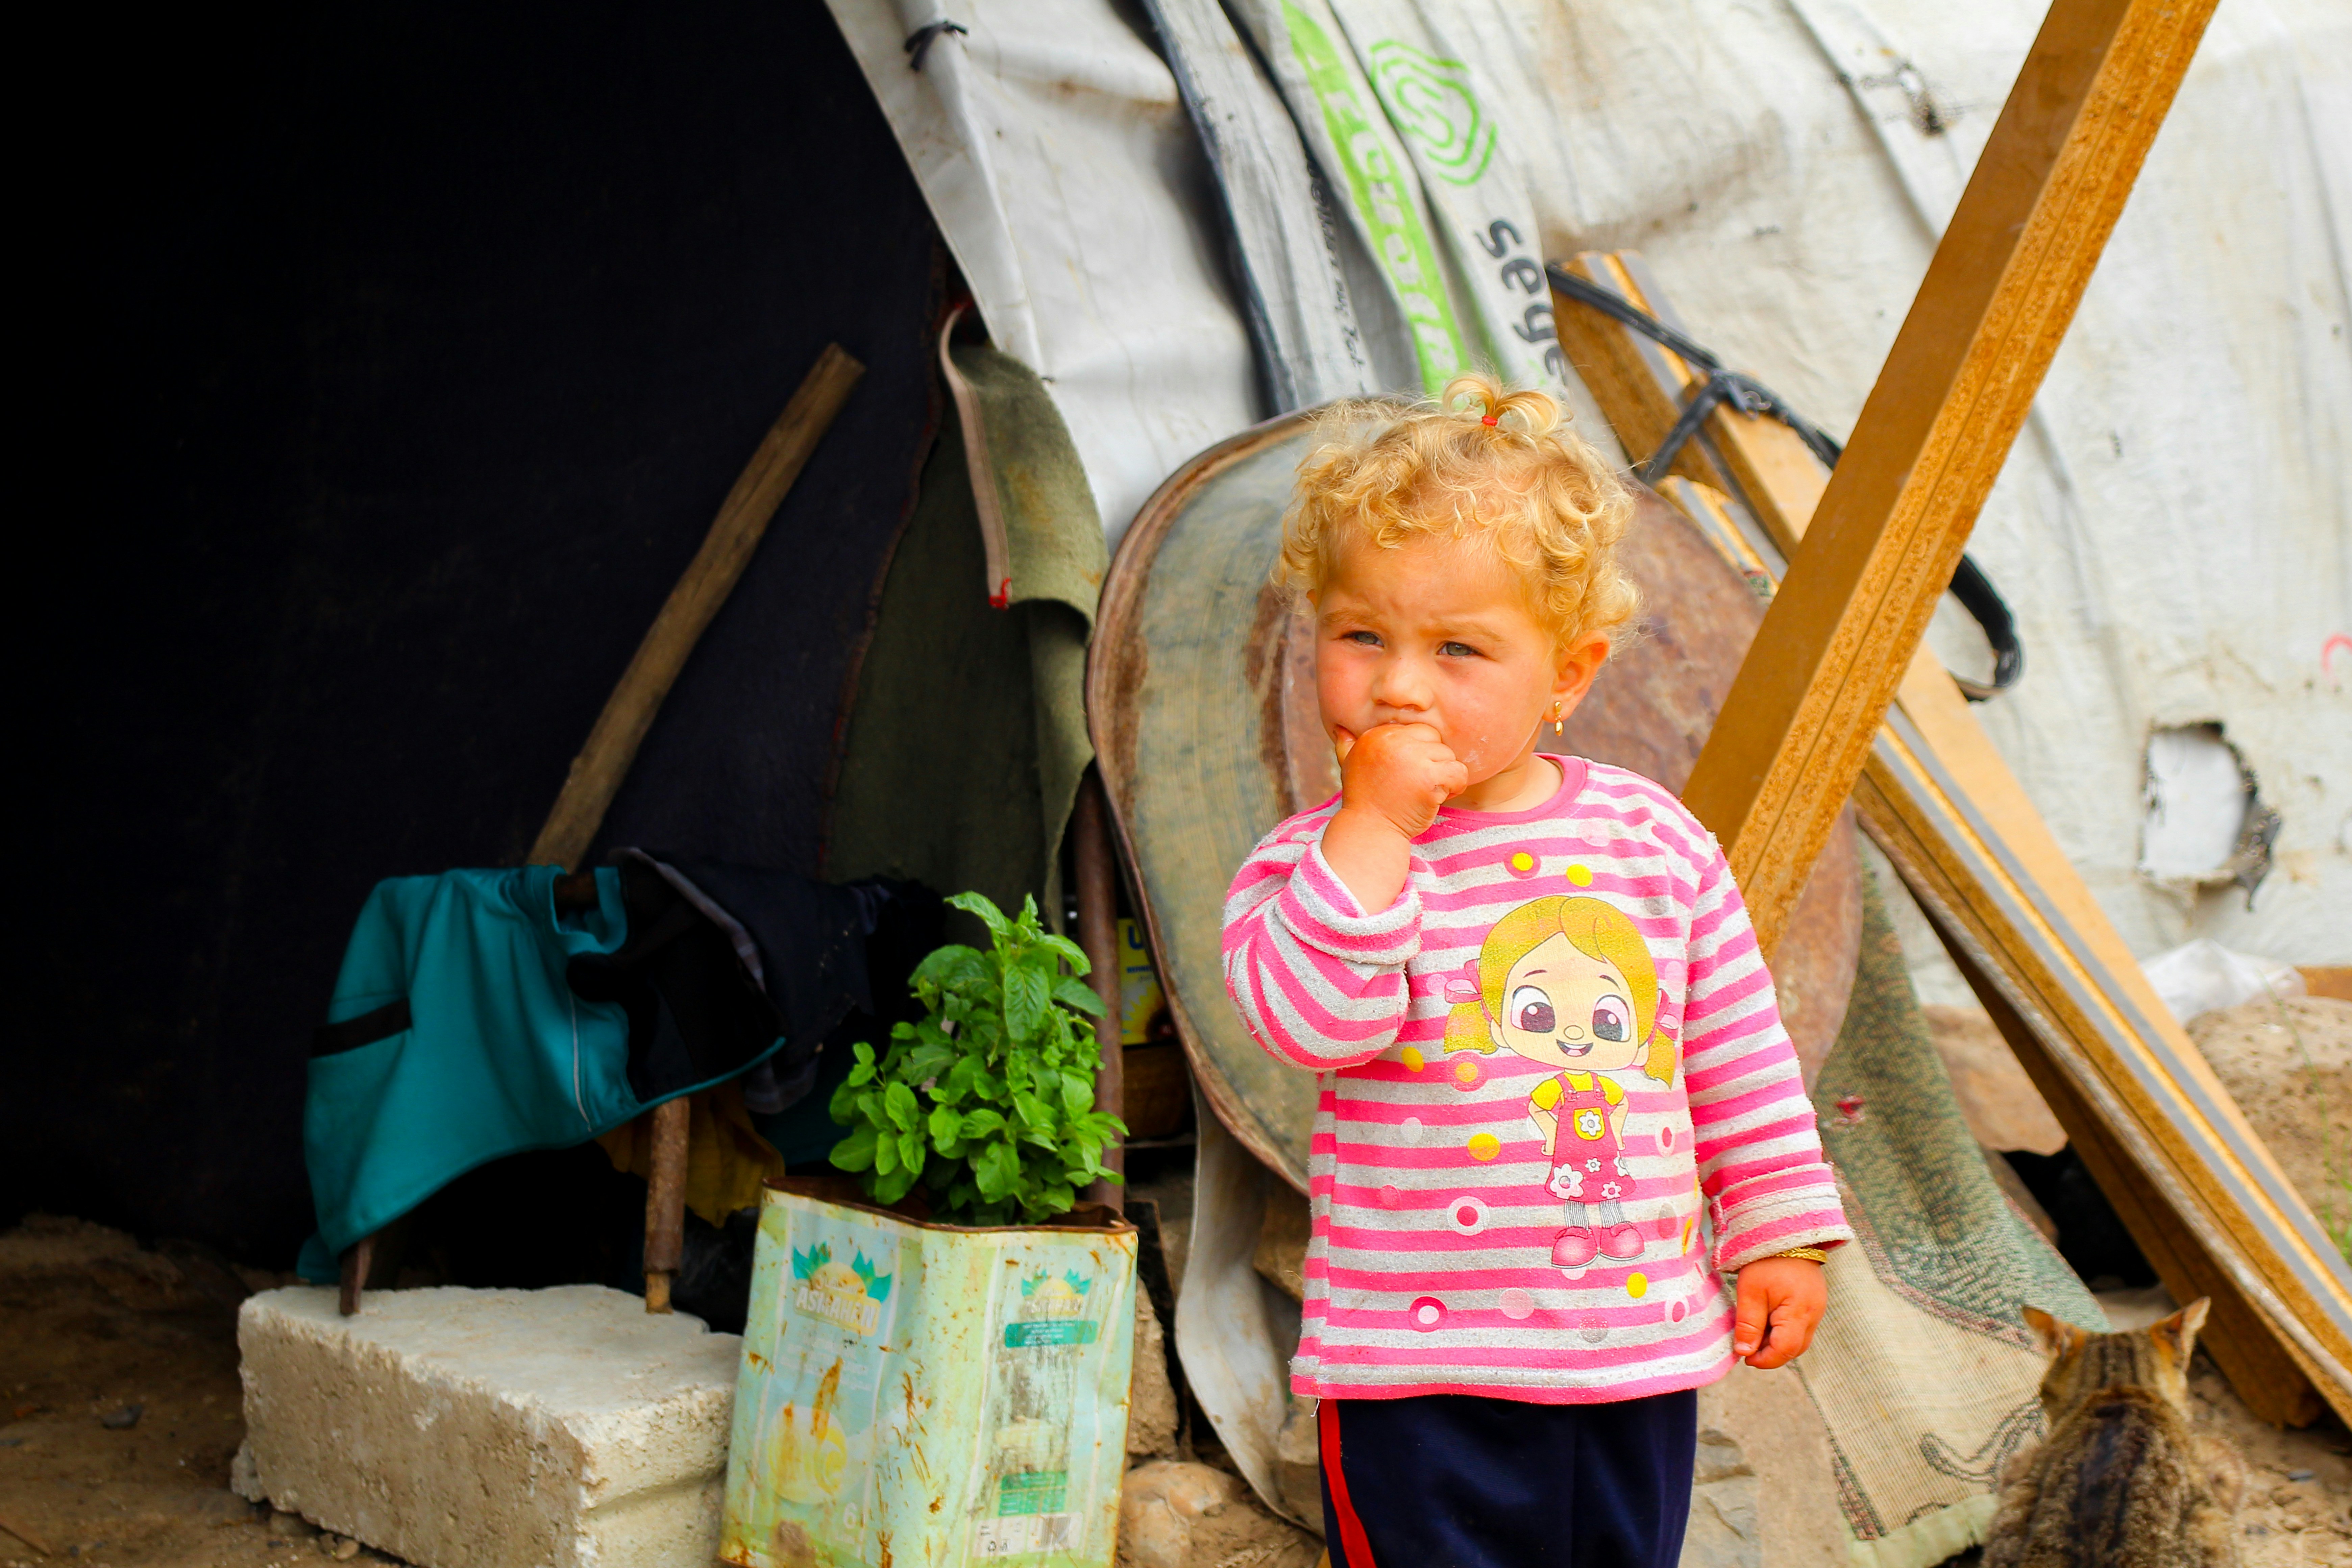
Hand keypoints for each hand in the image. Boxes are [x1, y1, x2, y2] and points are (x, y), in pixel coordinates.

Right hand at [1319, 722, 1466, 911]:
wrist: (1369, 831)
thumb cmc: (1364, 801)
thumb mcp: (1350, 767)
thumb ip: (1347, 746)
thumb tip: (1340, 729)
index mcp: (1378, 735)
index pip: (1418, 732)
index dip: (1418, 755)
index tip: (1404, 776)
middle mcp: (1394, 741)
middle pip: (1435, 740)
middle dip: (1433, 762)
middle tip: (1417, 785)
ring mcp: (1412, 758)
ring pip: (1449, 756)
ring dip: (1443, 777)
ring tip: (1424, 794)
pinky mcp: (1429, 778)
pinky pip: (1459, 772)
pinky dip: (1455, 787)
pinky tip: (1436, 799)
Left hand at [1733, 1256, 1826, 1367]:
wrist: (1787, 1233)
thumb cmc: (1766, 1260)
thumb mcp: (1750, 1292)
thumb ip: (1748, 1324)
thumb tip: (1744, 1353)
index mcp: (1799, 1312)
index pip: (1785, 1350)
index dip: (1764, 1360)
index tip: (1744, 1357)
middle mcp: (1814, 1315)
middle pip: (1794, 1349)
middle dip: (1771, 1354)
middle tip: (1747, 1346)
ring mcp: (1817, 1309)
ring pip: (1799, 1339)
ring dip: (1777, 1342)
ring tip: (1755, 1331)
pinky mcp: (1814, 1303)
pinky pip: (1801, 1326)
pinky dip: (1784, 1330)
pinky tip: (1767, 1319)